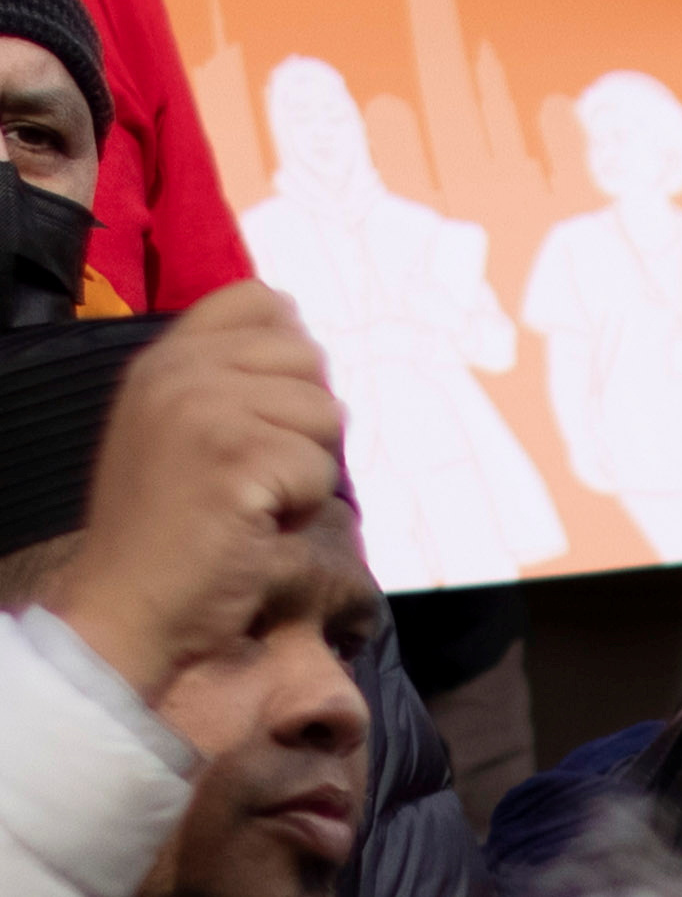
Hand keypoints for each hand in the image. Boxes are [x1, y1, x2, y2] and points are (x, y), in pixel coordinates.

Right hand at [42, 284, 345, 704]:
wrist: (125, 612)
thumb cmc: (171, 528)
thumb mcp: (180, 428)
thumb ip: (230, 376)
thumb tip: (308, 340)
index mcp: (163, 359)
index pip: (261, 299)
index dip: (287, 352)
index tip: (262, 412)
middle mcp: (178, 373)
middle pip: (310, 358)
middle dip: (304, 423)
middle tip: (253, 474)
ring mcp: (204, 412)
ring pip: (326, 414)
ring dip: (306, 469)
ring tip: (249, 502)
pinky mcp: (235, 460)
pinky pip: (321, 468)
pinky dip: (302, 507)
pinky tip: (252, 527)